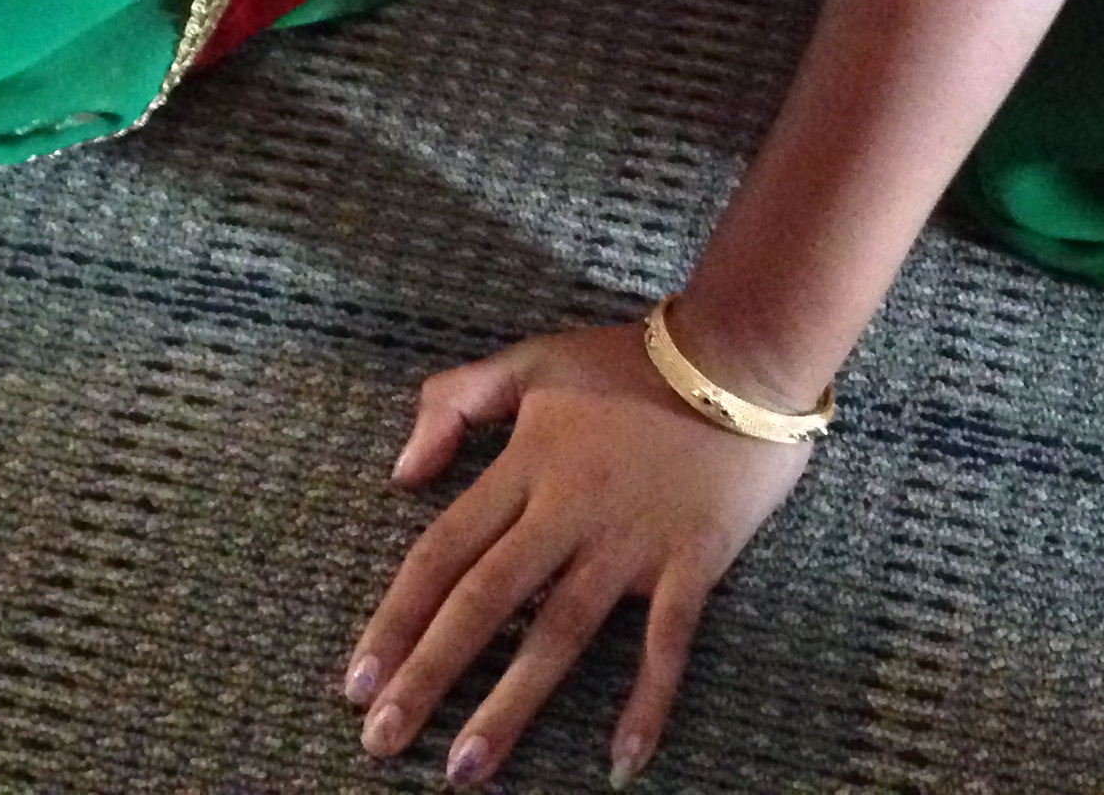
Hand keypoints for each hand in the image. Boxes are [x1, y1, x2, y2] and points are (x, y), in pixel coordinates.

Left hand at [345, 321, 814, 785]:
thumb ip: (457, 400)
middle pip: (485, 602)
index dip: (396, 619)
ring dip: (510, 704)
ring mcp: (631, 542)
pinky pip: (667, 641)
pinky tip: (622, 761)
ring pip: (559, 632)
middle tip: (384, 742)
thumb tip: (402, 472)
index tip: (358, 681)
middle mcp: (569, 512)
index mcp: (528, 466)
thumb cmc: (636, 360)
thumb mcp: (534, 362)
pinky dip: (647, 701)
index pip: (443, 553)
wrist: (746, 350)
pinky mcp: (693, 559)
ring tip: (465, 770)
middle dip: (429, 675)